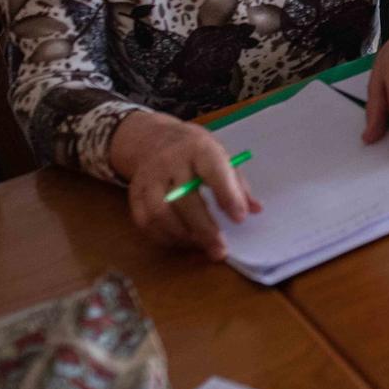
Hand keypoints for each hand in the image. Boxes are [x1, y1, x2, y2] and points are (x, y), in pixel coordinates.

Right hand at [112, 110, 262, 260]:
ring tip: (201, 246)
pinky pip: (145, 221)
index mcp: (199, 149)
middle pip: (185, 199)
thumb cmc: (195, 151)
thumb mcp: (221, 157)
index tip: (239, 219)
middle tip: (220, 250)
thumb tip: (255, 210)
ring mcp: (148, 178)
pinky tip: (181, 242)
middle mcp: (170, 161)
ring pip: (160, 213)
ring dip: (182, 236)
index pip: (213, 171)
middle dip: (204, 229)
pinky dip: (164, 237)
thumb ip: (238, 184)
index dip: (227, 196)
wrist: (152, 138)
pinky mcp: (134, 193)